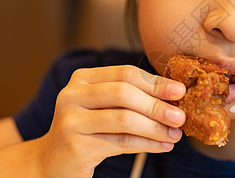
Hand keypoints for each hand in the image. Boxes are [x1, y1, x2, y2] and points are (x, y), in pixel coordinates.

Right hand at [36, 65, 185, 177]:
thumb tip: (173, 96)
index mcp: (83, 78)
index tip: (179, 91)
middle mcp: (72, 95)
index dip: (155, 82)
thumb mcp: (104, 107)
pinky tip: (162, 146)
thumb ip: (131, 97)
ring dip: (155, 127)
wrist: (53, 161)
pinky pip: (120, 143)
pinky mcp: (75, 145)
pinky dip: (146, 144)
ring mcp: (71, 120)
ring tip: (175, 135)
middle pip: (124, 93)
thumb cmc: (88, 130)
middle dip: (157, 105)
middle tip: (181, 116)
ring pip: (124, 119)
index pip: (125, 73)